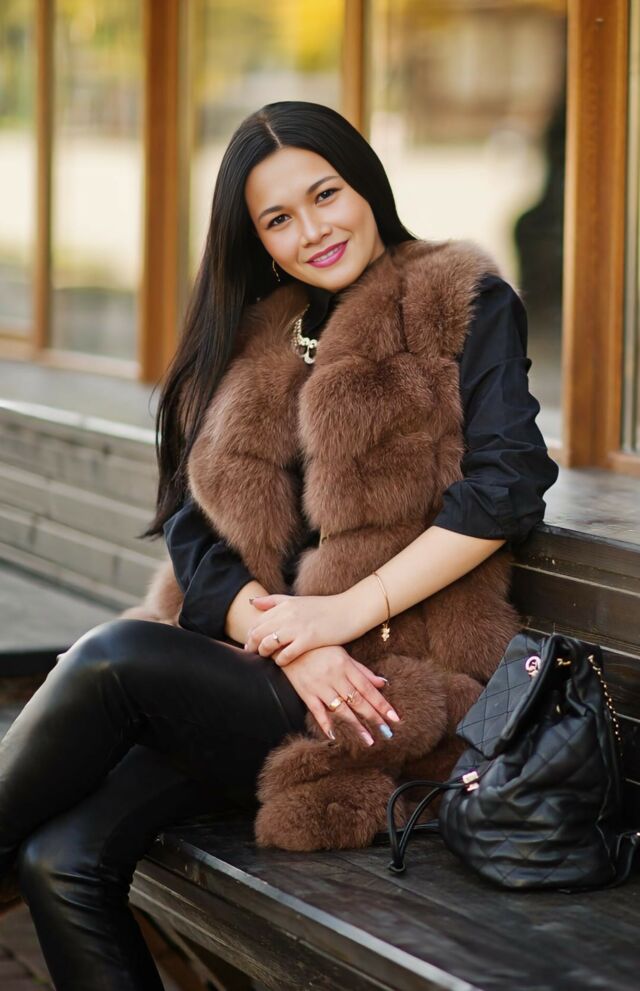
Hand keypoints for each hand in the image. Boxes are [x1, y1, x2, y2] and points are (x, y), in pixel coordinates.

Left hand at [243, 592, 355, 663]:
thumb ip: (274, 601)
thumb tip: (252, 602)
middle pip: (258, 633)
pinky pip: (286, 654)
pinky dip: (280, 660)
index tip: (250, 643)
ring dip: (264, 653)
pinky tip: (282, 662)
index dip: (250, 634)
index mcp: (285, 605)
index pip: (257, 621)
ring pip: (268, 643)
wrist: (349, 610)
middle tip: (253, 654)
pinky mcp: (309, 639)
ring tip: (267, 657)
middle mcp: (288, 615)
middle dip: (252, 645)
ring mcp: (298, 627)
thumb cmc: (324, 608)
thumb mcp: (297, 600)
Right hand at [279, 644, 399, 745]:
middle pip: (358, 701)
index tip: (394, 718)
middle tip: (387, 733)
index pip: (368, 688)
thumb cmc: (319, 648)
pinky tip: (335, 736)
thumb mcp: (343, 655)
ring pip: (341, 709)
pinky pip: (317, 711)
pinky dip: (325, 724)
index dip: (382, 703)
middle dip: (374, 718)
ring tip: (368, 740)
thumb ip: (362, 671)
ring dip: (356, 726)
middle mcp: (335, 677)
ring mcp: (320, 686)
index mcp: (346, 666)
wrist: (289, 645)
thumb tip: (382, 683)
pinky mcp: (306, 692)